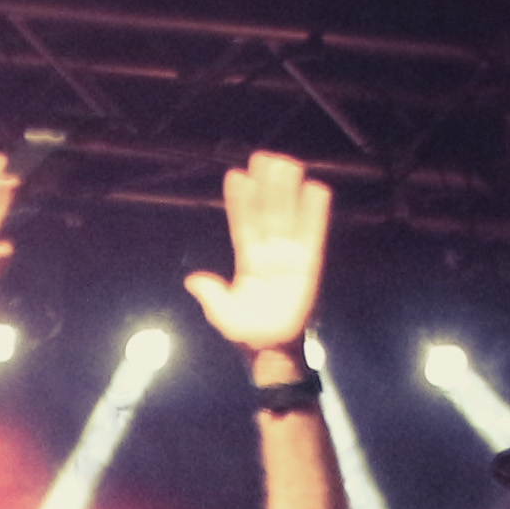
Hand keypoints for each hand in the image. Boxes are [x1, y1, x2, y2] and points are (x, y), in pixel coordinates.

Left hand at [180, 150, 331, 358]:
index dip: (240, 202)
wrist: (272, 351)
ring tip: (288, 164)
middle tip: (264, 157)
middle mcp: (269, 254)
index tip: (237, 176)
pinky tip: (316, 190)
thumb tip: (193, 279)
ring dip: (288, 192)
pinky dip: (315, 213)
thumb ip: (211, 295)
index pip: (243, 225)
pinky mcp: (308, 266)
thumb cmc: (247, 334)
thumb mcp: (222, 315)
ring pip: (288, 218)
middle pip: (267, 214)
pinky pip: (312, 235)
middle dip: (266, 187)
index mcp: (248, 262)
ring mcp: (289, 258)